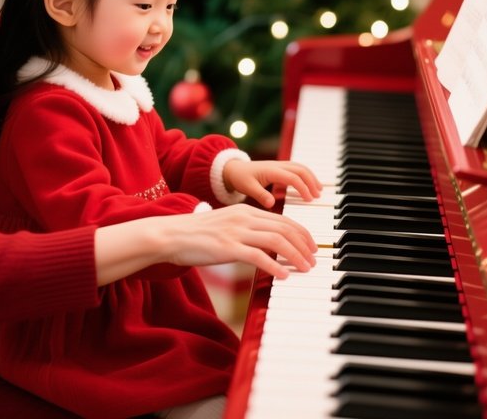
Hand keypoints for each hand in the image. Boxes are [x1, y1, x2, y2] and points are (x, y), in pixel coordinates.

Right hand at [161, 203, 317, 278]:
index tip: (311, 247)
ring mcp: (236, 231)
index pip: (283, 219)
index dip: (302, 233)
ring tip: (305, 268)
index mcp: (245, 210)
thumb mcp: (227, 225)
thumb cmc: (198, 234)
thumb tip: (268, 245)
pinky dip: (275, 266)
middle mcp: (244, 217)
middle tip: (314, 259)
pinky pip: (258, 256)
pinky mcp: (227, 248)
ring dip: (296, 255)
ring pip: (276, 240)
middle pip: (285, 228)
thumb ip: (247, 230)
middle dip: (304, 245)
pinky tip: (284, 276)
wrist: (171, 234)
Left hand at [222, 159, 321, 208]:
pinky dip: (306, 176)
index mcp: (271, 170)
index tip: (309, 199)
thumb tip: (272, 204)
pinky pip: (296, 169)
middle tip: (318, 196)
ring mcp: (279, 165)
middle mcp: (277, 165)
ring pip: (300, 167)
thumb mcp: (247, 187)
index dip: (303, 188)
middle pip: (300, 170)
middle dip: (311, 181)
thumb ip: (259, 195)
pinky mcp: (279, 168)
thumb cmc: (240, 178)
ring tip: (319, 190)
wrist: (233, 169)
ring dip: (311, 177)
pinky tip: (309, 186)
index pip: (293, 177)